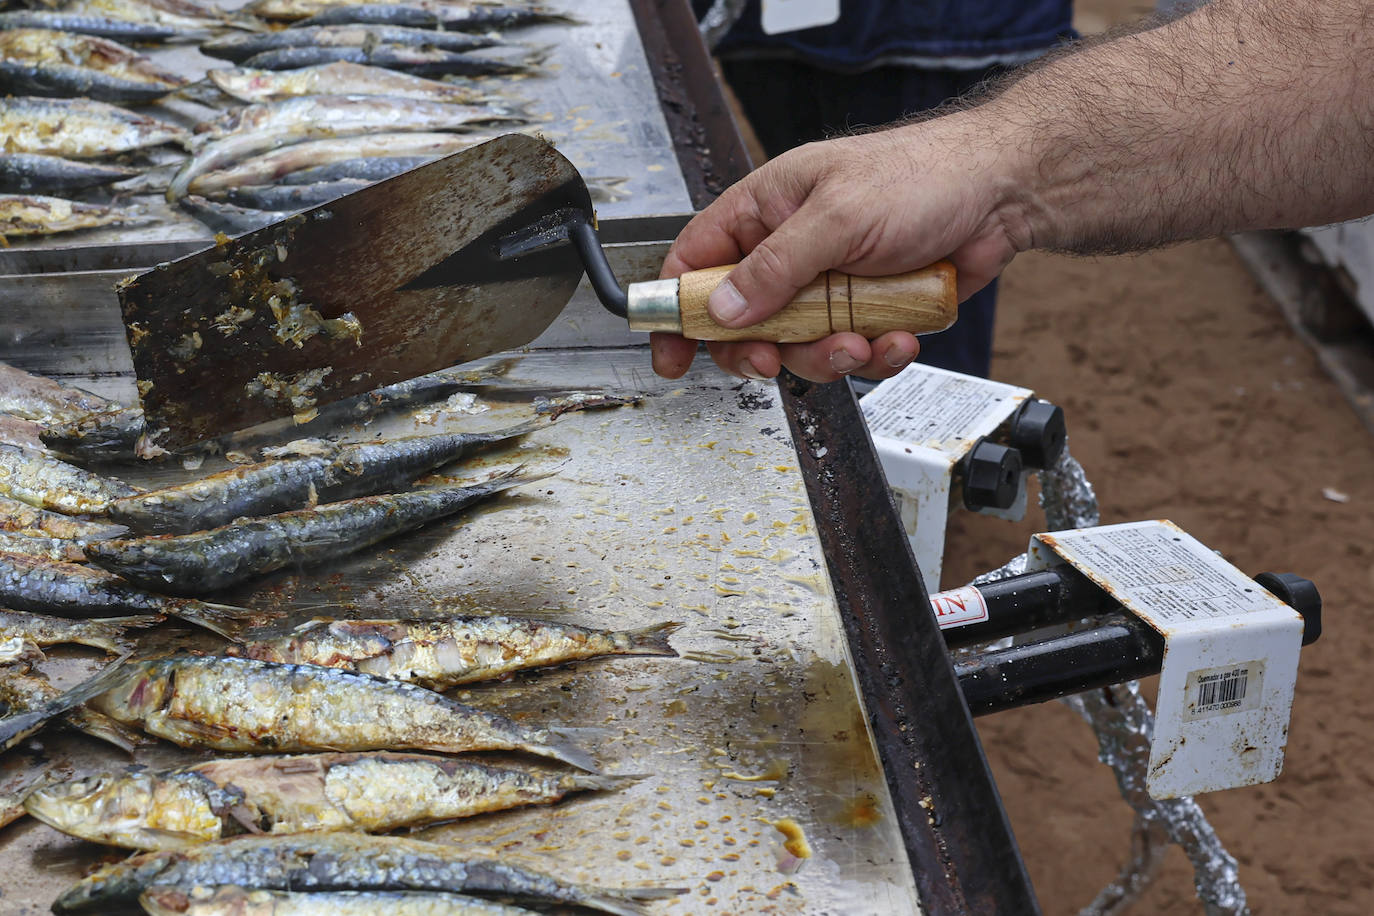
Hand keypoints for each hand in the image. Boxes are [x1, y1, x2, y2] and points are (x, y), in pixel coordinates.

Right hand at [651, 115, 1028, 381]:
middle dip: (763, 349)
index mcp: (765, 210)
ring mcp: (828, 285)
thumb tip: (722, 308)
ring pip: (799, 347)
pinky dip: (874, 353)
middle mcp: (790, 250)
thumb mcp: (837, 218)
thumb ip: (774, 267)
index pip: (695, 262)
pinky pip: (851, 352)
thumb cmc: (922, 175)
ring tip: (861, 339)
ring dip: (829, 355)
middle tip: (775, 359)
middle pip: (743, 321)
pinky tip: (897, 335)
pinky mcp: (866, 311)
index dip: (675, 309)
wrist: (1000, 195)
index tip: (672, 354)